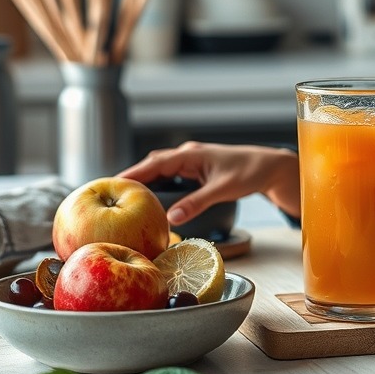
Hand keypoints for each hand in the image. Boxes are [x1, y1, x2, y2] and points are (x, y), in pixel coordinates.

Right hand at [119, 142, 300, 224]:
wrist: (267, 167)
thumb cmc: (249, 173)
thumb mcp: (223, 189)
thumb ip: (197, 202)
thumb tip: (172, 218)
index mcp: (190, 155)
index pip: (154, 164)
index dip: (132, 174)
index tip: (110, 185)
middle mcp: (186, 155)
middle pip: (151, 166)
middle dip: (131, 179)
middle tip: (107, 195)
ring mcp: (189, 162)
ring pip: (158, 171)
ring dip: (142, 182)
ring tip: (120, 200)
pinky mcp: (194, 171)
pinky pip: (168, 176)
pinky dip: (155, 185)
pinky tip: (147, 200)